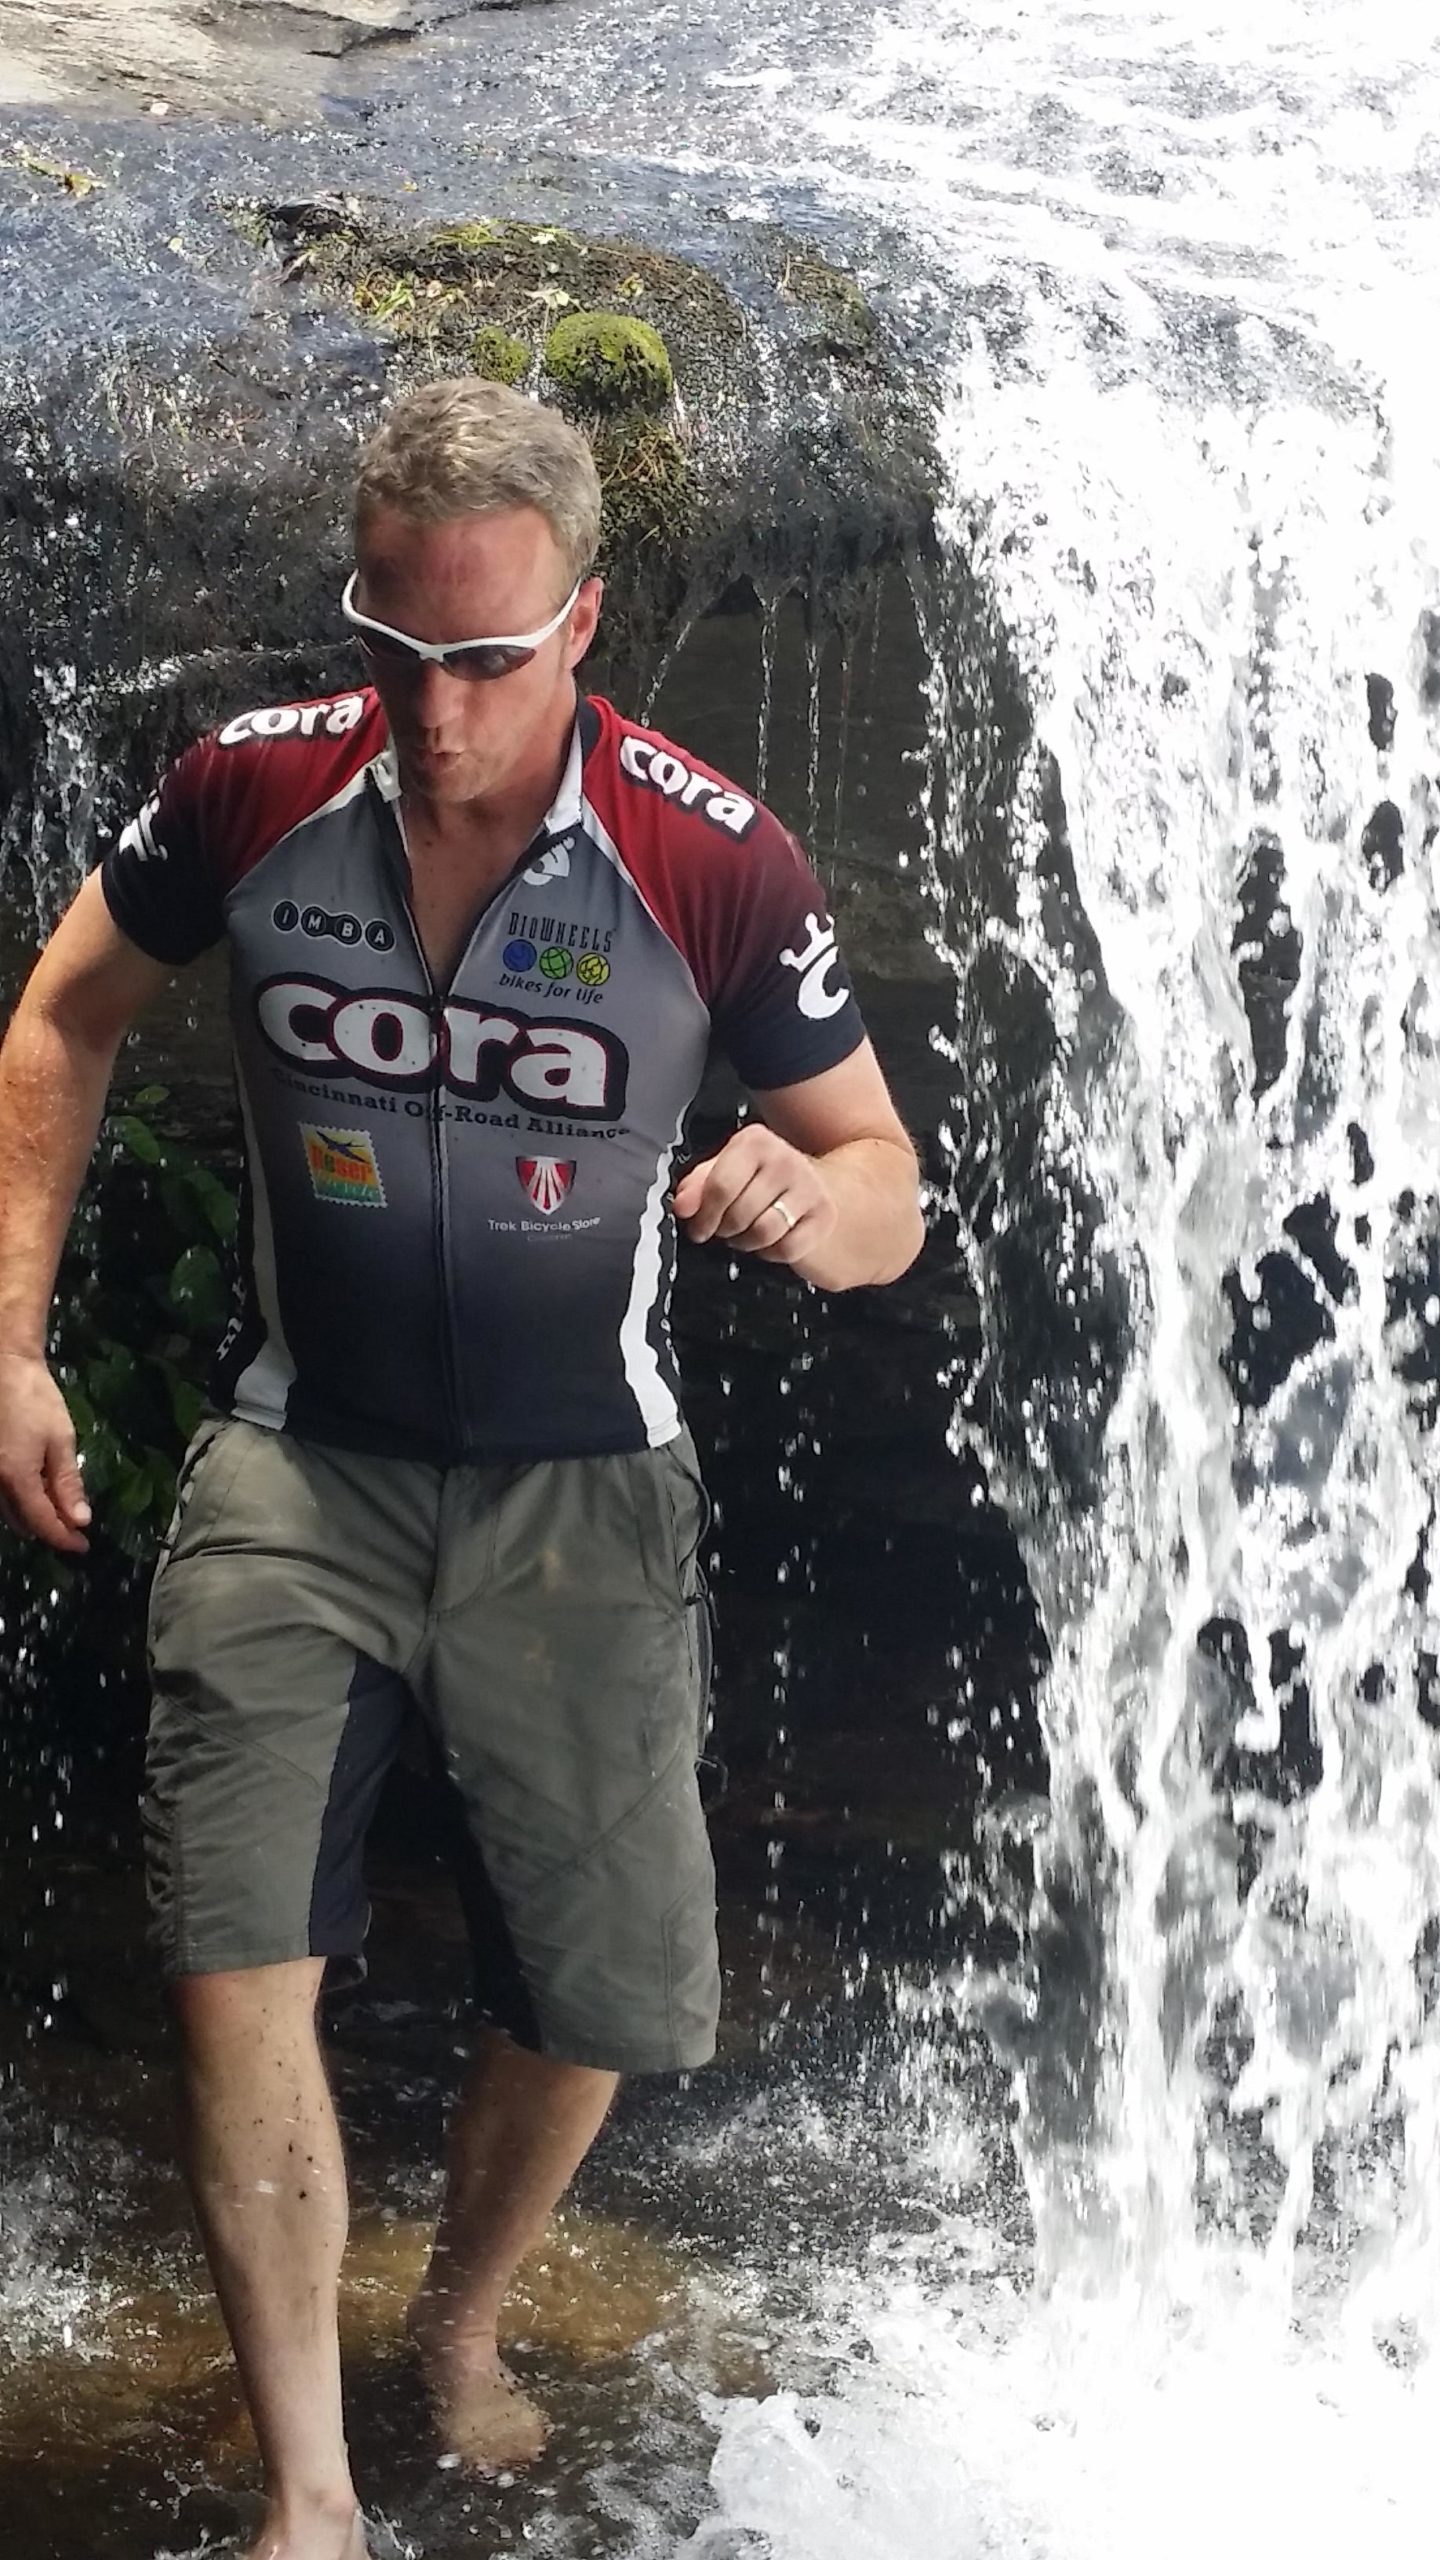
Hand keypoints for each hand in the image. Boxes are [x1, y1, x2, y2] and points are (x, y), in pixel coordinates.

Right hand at [0, 1352, 91, 1552]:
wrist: (4, 1365)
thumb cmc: (35, 1399)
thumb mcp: (60, 1440)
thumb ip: (67, 1483)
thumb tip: (79, 1519)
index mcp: (16, 1477)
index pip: (42, 1521)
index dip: (64, 1538)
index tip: (83, 1546)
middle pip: (21, 1520)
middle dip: (47, 1529)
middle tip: (73, 1531)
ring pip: (6, 1509)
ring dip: (30, 1517)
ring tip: (57, 1516)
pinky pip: (0, 1494)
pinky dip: (17, 1500)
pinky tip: (33, 1494)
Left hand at [671, 1124, 836, 1265]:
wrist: (809, 1184)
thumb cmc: (759, 1179)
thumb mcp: (721, 1172)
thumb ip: (696, 1186)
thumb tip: (683, 1205)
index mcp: (754, 1141)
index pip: (720, 1186)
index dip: (703, 1215)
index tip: (699, 1227)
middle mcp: (785, 1158)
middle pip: (740, 1213)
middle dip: (725, 1230)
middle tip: (726, 1228)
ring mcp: (809, 1186)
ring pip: (764, 1232)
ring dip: (747, 1243)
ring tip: (746, 1233)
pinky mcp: (824, 1214)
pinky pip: (787, 1248)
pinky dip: (772, 1252)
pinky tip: (770, 1240)